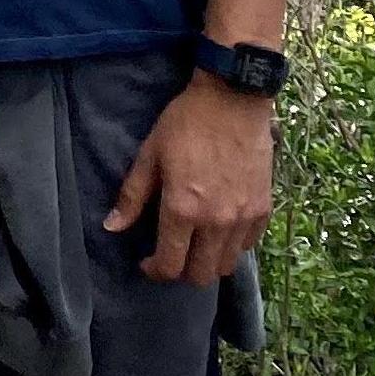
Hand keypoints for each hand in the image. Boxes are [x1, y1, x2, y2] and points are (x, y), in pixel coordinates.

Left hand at [103, 73, 273, 287]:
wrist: (232, 100)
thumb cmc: (185, 123)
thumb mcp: (150, 154)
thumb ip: (132, 196)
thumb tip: (111, 227)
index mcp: (182, 209)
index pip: (170, 264)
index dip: (154, 270)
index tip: (147, 262)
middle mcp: (215, 222)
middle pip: (200, 275)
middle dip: (181, 272)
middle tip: (171, 254)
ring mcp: (242, 219)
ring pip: (226, 266)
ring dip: (208, 262)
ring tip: (196, 244)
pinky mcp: (262, 210)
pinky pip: (247, 246)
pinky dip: (231, 246)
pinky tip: (219, 229)